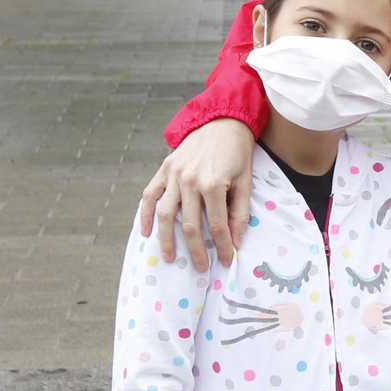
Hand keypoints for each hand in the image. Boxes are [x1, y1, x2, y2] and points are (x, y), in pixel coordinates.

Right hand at [139, 119, 254, 266]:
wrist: (222, 122)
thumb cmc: (237, 153)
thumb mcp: (246, 182)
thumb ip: (240, 213)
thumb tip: (236, 242)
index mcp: (213, 185)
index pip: (216, 226)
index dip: (222, 246)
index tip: (225, 260)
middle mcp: (190, 181)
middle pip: (189, 226)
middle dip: (196, 251)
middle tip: (200, 268)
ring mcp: (174, 175)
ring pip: (165, 215)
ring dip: (166, 240)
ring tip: (170, 258)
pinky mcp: (164, 169)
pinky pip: (150, 196)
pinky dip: (145, 215)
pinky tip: (145, 232)